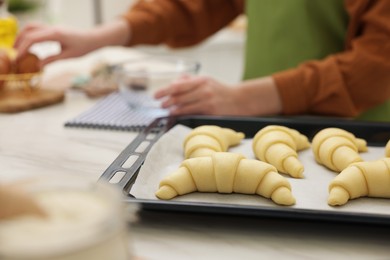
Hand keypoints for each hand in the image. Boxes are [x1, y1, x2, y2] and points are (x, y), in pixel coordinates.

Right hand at [14, 22, 98, 65]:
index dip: (22, 48)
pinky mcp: (54, 29)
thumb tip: (38, 66)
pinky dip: (30, 36)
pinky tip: (30, 46)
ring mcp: (52, 27)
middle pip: (29, 30)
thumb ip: (52, 60)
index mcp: (55, 34)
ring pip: (32, 27)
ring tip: (19, 49)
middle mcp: (52, 28)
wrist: (94, 38)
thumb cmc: (84, 47)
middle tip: (14, 54)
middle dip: (19, 41)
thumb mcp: (68, 56)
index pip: (33, 39)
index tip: (17, 58)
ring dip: (23, 37)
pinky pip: (38, 29)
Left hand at [154, 75, 282, 115]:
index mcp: (201, 80)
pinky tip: (177, 115)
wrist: (240, 100)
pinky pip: (193, 113)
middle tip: (160, 104)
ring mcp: (208, 100)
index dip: (165, 90)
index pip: (179, 85)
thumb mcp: (207, 81)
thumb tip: (174, 82)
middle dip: (167, 100)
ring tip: (166, 110)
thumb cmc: (221, 91)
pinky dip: (183, 114)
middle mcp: (204, 89)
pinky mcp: (212, 111)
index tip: (156, 95)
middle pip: (180, 95)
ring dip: (173, 108)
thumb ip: (190, 81)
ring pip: (185, 104)